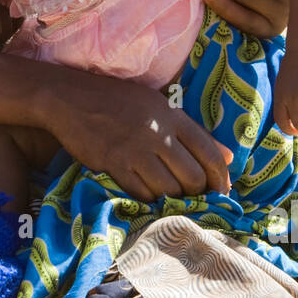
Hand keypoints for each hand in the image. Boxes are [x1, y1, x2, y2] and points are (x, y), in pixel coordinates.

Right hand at [42, 70, 232, 200]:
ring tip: (170, 198)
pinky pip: (141, 194)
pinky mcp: (113, 165)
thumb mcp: (158, 105)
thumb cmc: (116, 101)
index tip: (222, 191)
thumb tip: (228, 156)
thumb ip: (192, 131)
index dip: (221, 178)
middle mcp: (157, 133)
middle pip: (193, 177)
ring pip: (168, 190)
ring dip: (172, 199)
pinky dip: (148, 199)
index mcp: (172, 115)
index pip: (209, 153)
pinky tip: (147, 195)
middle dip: (197, 193)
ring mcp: (134, 150)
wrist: (69, 98)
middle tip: (193, 198)